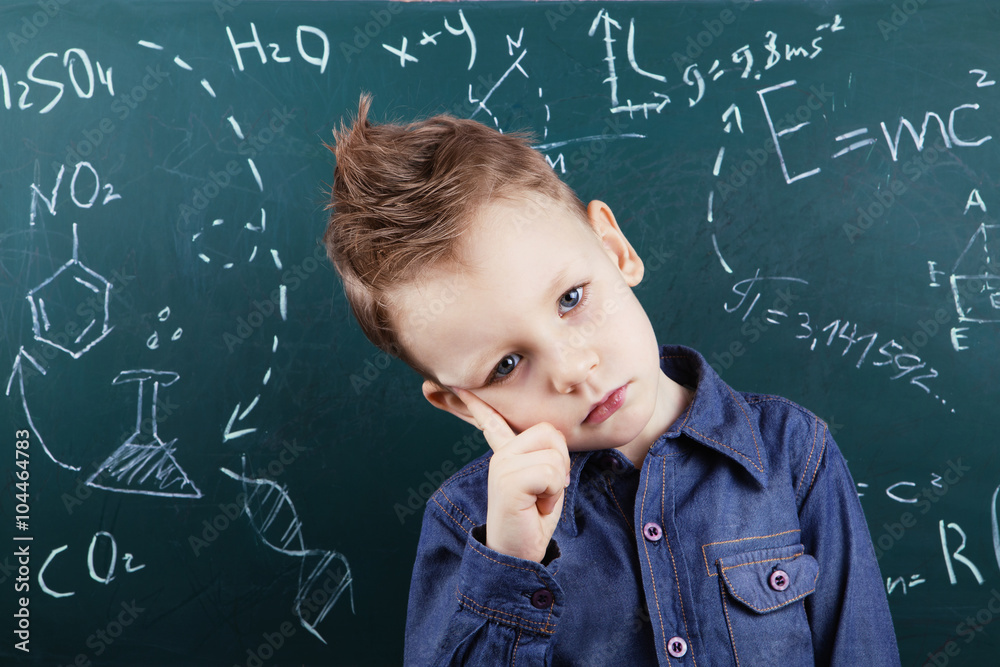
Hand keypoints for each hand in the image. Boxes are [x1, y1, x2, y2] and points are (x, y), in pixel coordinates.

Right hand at [451, 388, 570, 562]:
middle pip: (550, 433)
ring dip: (557, 483)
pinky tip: (536, 507)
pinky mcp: (507, 480)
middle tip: (546, 490)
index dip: (478, 402)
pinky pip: (549, 473)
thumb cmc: (533, 520)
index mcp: (506, 454)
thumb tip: (553, 440)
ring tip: (539, 500)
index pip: (492, 421)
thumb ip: (546, 457)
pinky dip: (552, 494)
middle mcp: (501, 456)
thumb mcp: (544, 483)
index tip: (457, 385)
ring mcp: (501, 466)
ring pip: (554, 455)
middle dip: (561, 462)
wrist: (517, 555)